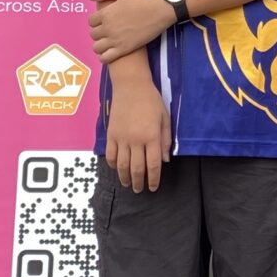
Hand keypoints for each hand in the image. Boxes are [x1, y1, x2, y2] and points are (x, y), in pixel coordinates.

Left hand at [90, 0, 174, 63]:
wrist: (161, 8)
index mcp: (106, 13)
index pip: (91, 22)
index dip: (96, 21)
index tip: (104, 21)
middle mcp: (108, 27)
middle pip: (93, 34)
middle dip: (99, 33)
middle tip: (108, 31)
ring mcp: (115, 39)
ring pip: (97, 48)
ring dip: (100, 45)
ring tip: (108, 43)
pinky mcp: (124, 49)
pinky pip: (106, 58)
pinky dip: (104, 57)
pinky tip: (109, 54)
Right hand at [103, 63, 171, 189]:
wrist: (131, 86)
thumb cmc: (151, 101)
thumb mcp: (165, 118)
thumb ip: (165, 140)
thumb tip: (164, 161)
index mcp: (151, 136)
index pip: (153, 165)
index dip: (153, 179)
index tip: (153, 187)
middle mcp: (136, 140)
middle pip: (136, 168)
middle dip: (138, 182)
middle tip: (140, 189)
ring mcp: (121, 138)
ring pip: (122, 165)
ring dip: (125, 177)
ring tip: (128, 184)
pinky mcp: (111, 134)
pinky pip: (111, 155)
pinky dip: (113, 164)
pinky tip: (117, 168)